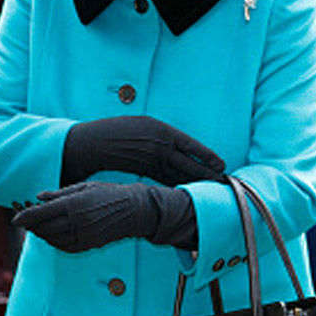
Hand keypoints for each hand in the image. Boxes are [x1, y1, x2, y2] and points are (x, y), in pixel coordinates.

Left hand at [11, 181, 197, 252]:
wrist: (135, 210)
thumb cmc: (110, 193)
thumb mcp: (84, 186)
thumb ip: (60, 193)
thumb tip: (39, 197)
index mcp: (73, 204)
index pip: (40, 214)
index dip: (24, 217)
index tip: (15, 219)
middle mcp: (76, 221)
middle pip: (43, 229)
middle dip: (31, 226)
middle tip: (25, 221)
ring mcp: (83, 235)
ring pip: (52, 240)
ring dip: (41, 235)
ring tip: (37, 228)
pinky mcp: (89, 244)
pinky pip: (64, 247)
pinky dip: (54, 243)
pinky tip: (52, 236)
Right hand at [60, 115, 224, 187]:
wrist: (93, 143)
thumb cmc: (118, 130)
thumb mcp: (144, 125)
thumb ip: (163, 136)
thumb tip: (181, 146)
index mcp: (161, 131)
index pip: (190, 146)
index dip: (207, 156)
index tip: (221, 165)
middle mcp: (158, 146)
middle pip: (188, 163)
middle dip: (206, 174)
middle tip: (222, 182)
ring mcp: (151, 160)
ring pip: (178, 174)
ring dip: (194, 181)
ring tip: (209, 189)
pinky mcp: (143, 171)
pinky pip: (164, 180)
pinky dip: (177, 185)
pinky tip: (187, 191)